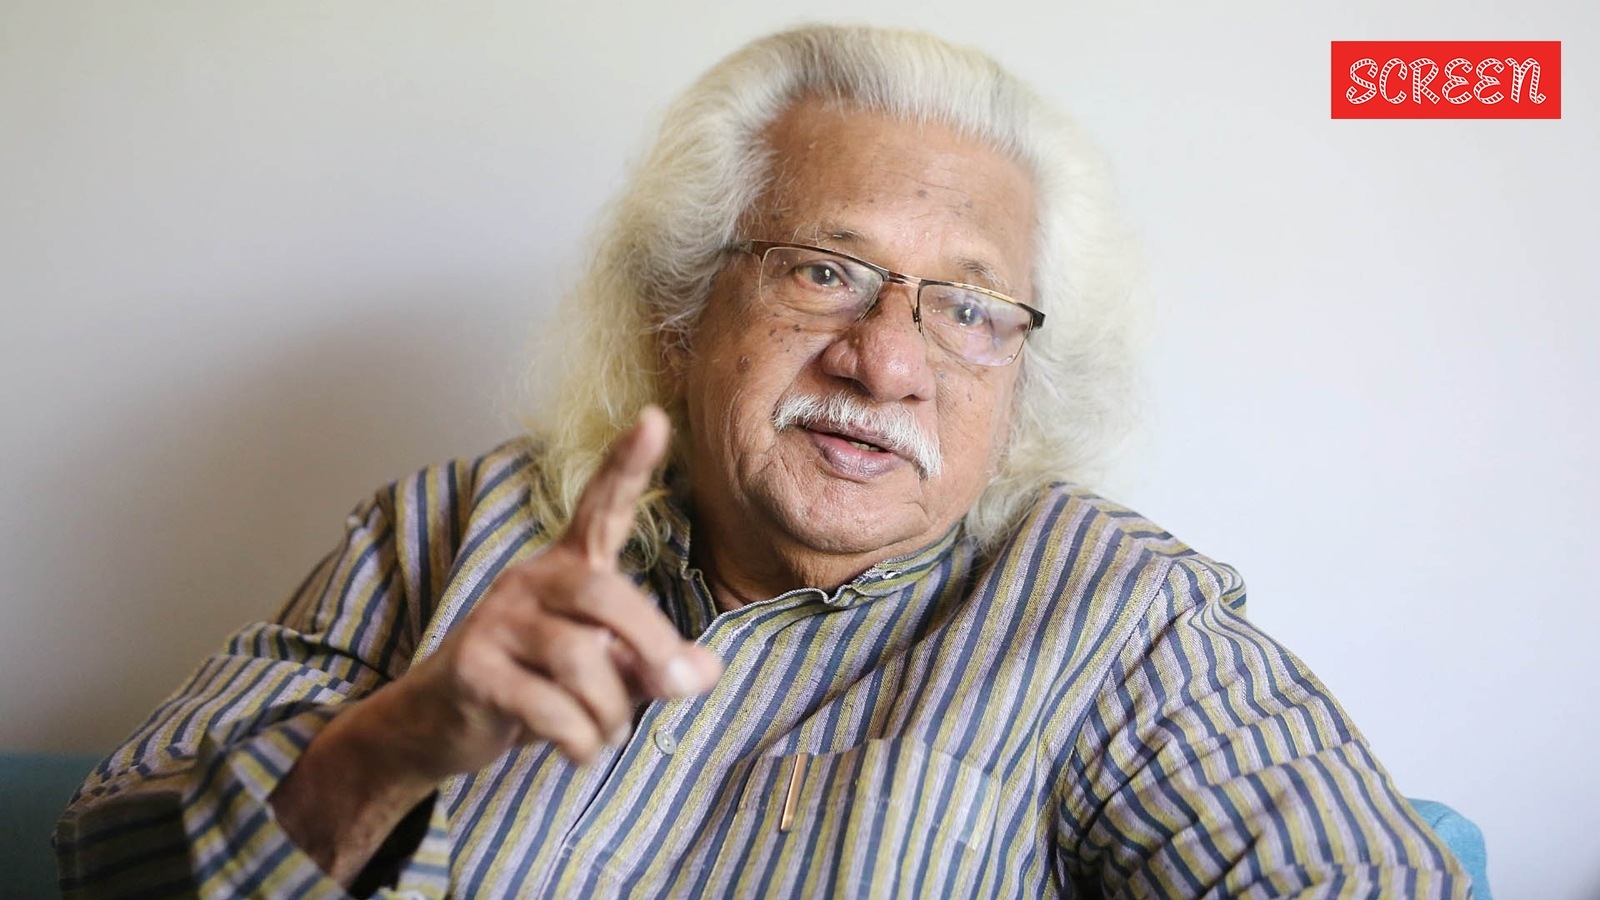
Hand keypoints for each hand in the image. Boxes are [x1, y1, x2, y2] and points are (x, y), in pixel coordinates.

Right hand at [375, 405, 722, 776]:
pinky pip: (550, 709)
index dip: (627, 465)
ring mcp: (496, 621)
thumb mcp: (605, 672)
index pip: (601, 507)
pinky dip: (580, 741)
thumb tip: (705, 673)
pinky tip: (578, 751)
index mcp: (568, 569)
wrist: (437, 723)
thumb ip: (654, 666)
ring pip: (581, 661)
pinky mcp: (473, 669)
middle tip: (678, 687)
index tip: (653, 418)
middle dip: (652, 645)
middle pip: (606, 596)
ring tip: (606, 734)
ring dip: (611, 713)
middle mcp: (530, 581)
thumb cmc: (534, 684)